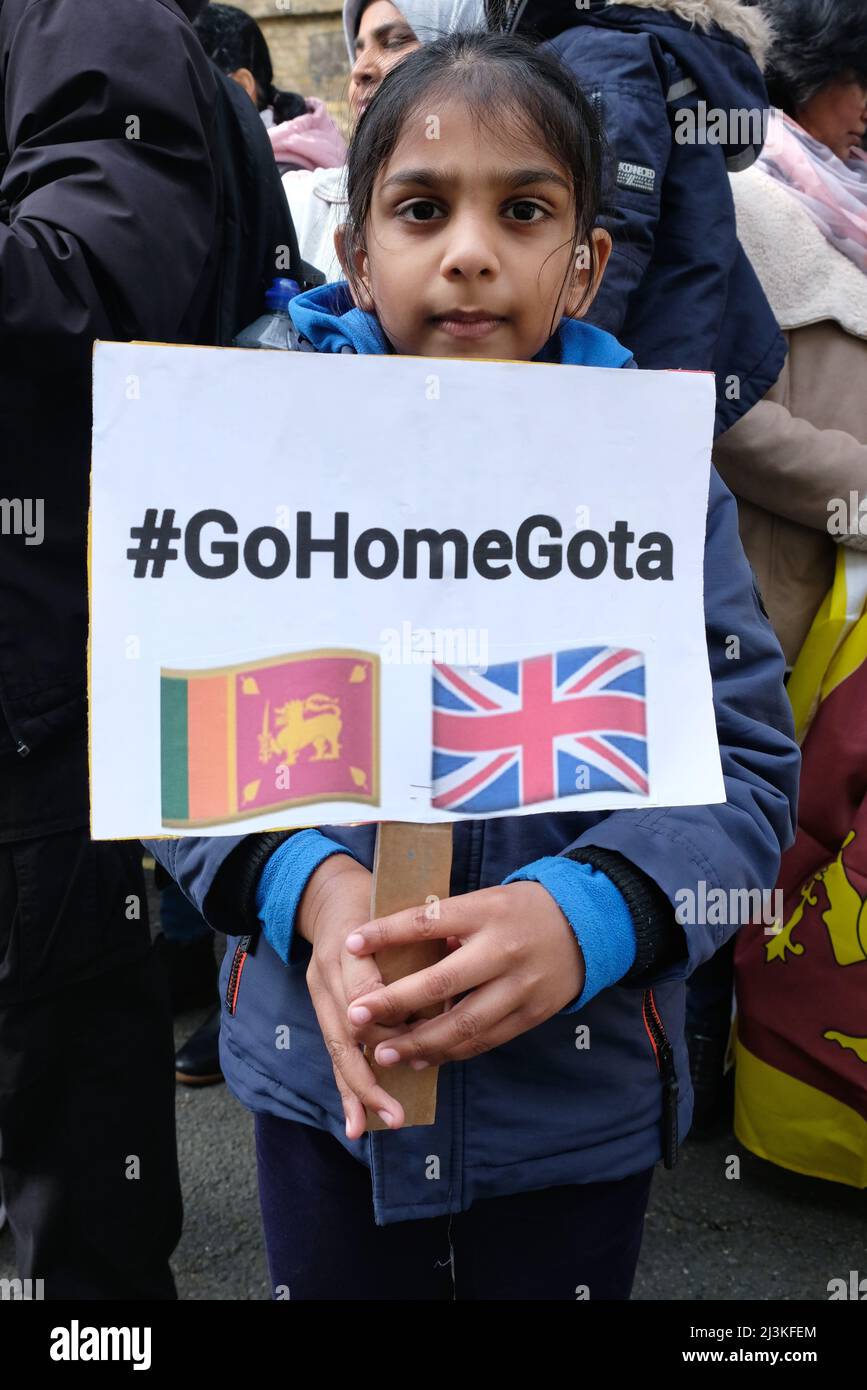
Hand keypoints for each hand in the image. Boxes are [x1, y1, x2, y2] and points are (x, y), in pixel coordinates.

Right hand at [297, 855, 412, 1138]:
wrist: (331, 891)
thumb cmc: (380, 900)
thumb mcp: (402, 913)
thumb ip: (423, 947)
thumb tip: (455, 990)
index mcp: (350, 942)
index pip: (366, 992)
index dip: (389, 1022)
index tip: (417, 1046)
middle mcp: (328, 971)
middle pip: (346, 1031)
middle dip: (370, 1074)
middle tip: (397, 1110)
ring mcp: (318, 989)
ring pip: (337, 1047)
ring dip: (359, 1089)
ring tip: (380, 1122)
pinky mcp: (318, 1004)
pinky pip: (333, 1050)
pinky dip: (346, 1087)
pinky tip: (357, 1122)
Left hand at [343, 881, 584, 1067]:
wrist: (585, 927)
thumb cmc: (519, 911)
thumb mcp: (485, 900)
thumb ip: (445, 923)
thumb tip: (392, 944)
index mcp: (485, 912)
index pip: (428, 921)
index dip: (387, 933)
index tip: (350, 943)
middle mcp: (503, 950)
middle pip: (442, 982)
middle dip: (395, 1003)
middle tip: (355, 1016)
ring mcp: (520, 987)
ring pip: (464, 1023)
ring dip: (419, 1042)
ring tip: (383, 1053)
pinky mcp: (531, 1015)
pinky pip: (485, 1040)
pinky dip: (451, 1053)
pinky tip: (422, 1057)